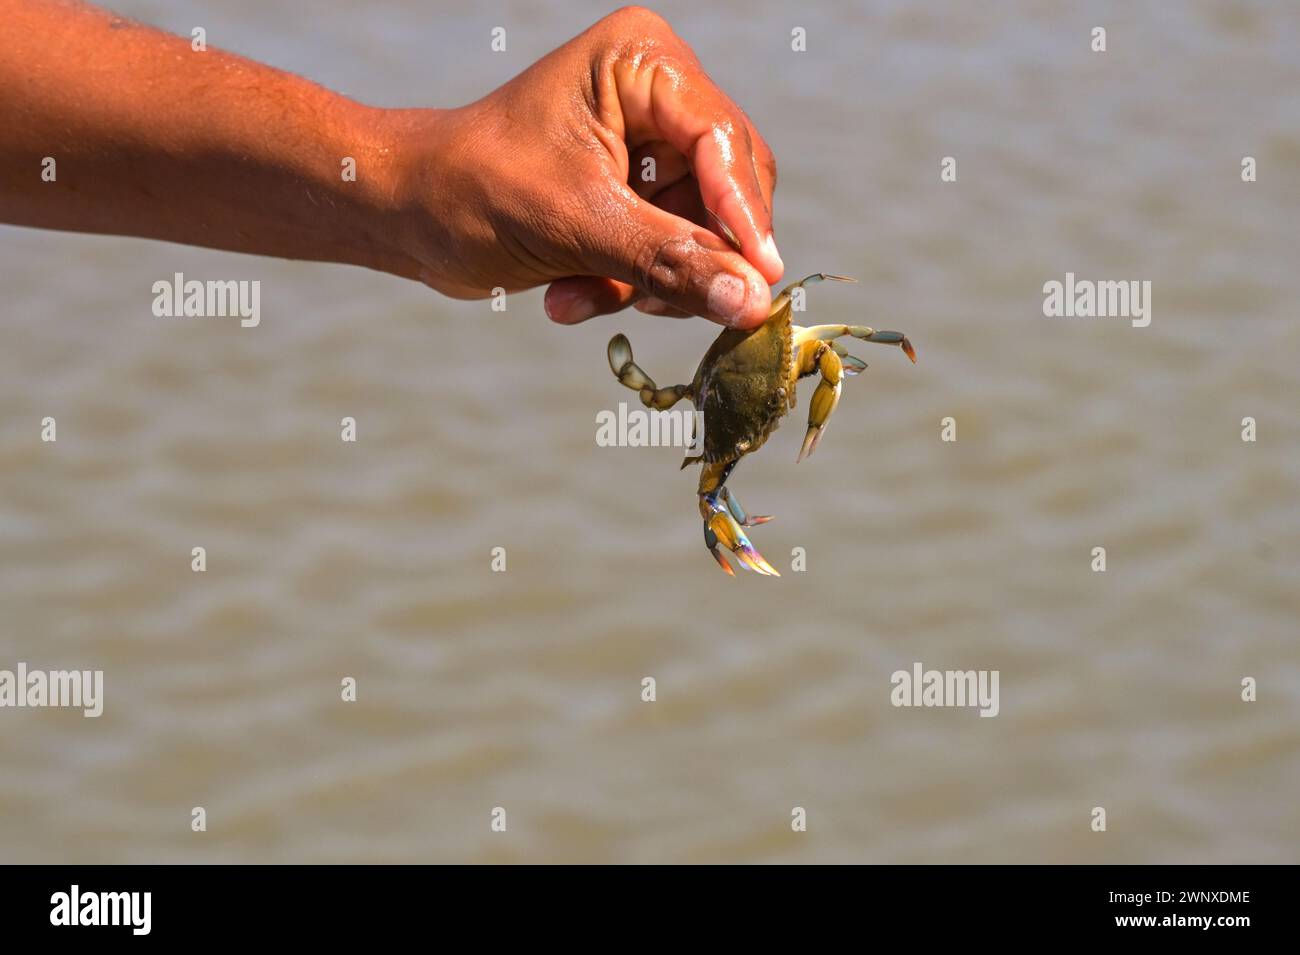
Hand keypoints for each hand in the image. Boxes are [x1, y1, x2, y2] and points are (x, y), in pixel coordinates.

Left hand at [387, 7, 782, 327]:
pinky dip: (626, 284)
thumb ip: (671, 262)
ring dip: (647, 280)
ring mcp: (649, 145)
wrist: (407, 213)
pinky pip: (669, 252)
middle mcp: (657, 94)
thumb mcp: (576, 227)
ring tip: (581, 296)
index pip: (723, 141)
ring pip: (702, 233)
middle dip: (688, 255)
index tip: (758, 284)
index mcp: (643, 63)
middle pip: (727, 190)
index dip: (742, 217)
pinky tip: (571, 295)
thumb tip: (754, 303)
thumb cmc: (472, 192)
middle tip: (658, 303)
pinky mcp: (636, 191)